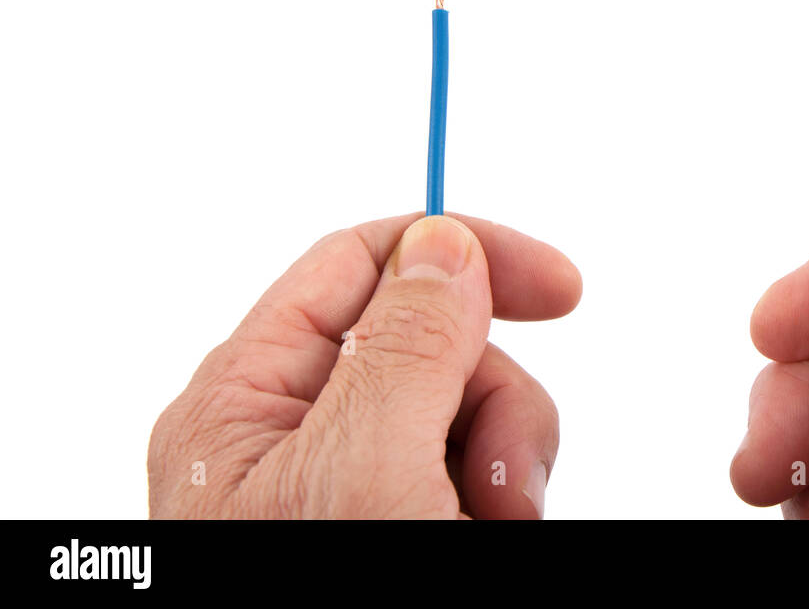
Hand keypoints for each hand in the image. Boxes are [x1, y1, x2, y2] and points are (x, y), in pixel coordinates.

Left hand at [149, 213, 580, 517]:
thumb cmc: (320, 608)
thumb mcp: (366, 471)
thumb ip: (406, 346)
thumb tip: (441, 241)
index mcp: (244, 404)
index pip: (356, 264)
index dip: (460, 252)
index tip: (558, 284)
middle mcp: (291, 438)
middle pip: (430, 343)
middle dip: (491, 398)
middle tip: (498, 482)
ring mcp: (346, 486)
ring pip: (465, 409)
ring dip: (504, 460)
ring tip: (492, 526)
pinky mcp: (395, 519)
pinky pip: (473, 470)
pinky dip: (499, 498)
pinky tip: (488, 531)